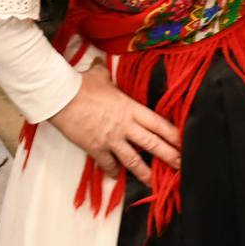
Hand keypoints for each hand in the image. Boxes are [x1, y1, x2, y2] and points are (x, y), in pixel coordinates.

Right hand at [48, 62, 182, 185]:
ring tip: (153, 182)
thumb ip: (105, 73)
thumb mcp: (99, 75)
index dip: (172, 134)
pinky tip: (116, 176)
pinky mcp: (96, 148)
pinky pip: (108, 164)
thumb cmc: (82, 84)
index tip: (182, 142)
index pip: (158, 123)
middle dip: (168, 156)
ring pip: (133, 160)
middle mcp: (125, 126)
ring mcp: (111, 139)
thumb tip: (99, 62)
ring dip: (144, 173)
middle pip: (152, 144)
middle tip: (181, 166)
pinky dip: (113, 171)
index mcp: (130, 108)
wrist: (62, 97)